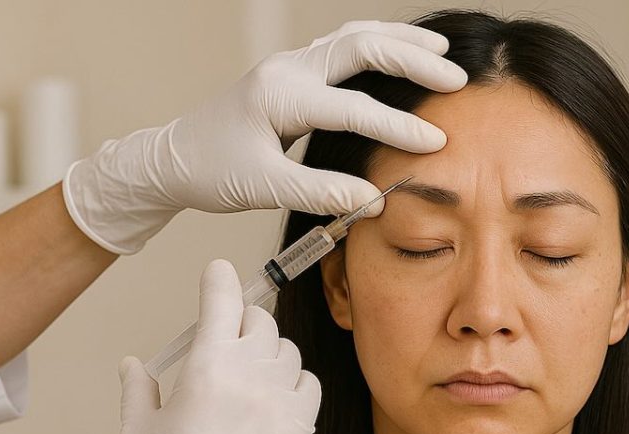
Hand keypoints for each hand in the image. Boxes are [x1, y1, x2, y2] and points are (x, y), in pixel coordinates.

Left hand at [65, 20, 467, 253]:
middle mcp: (287, 70)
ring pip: (354, 38)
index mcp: (279, 96)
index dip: (397, 126)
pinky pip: (344, 47)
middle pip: (360, 47)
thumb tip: (374, 200)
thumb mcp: (262, 189)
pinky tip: (403, 52)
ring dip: (400, 41)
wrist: (174, 159)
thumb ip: (319, 192)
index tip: (436, 144)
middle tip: (454, 78)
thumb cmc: (211, 172)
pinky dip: (380, 45)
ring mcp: (290, 66)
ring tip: (442, 50)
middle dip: (411, 58)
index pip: (350, 107)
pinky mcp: (293, 74)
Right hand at [84, 259, 319, 433]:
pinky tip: (275, 397)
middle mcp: (249, 378)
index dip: (220, 279)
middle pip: (259, 321)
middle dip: (241, 321)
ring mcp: (280, 404)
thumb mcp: (135, 432)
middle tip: (228, 336)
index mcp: (205, 369)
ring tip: (248, 374)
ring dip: (268, 351)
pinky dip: (295, 382)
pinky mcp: (301, 431)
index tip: (220, 271)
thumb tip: (134, 363)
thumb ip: (138, 389)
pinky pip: (309, 384)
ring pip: (288, 350)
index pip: (222, 300)